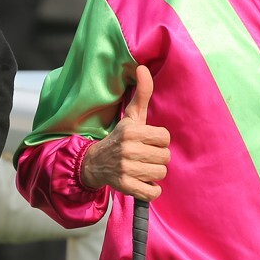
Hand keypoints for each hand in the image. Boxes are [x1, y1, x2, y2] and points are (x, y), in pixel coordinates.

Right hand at [80, 65, 169, 200]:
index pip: (165, 138)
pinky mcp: (125, 186)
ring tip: (141, 168)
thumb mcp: (131, 117)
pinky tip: (142, 182)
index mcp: (131, 131)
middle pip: (165, 157)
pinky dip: (150, 190)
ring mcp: (126, 169)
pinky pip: (152, 192)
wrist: (94, 163)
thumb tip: (144, 67)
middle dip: (157, 157)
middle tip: (144, 156)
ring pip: (160, 173)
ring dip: (153, 173)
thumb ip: (142, 94)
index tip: (147, 141)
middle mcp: (128, 149)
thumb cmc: (120, 138)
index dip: (159, 141)